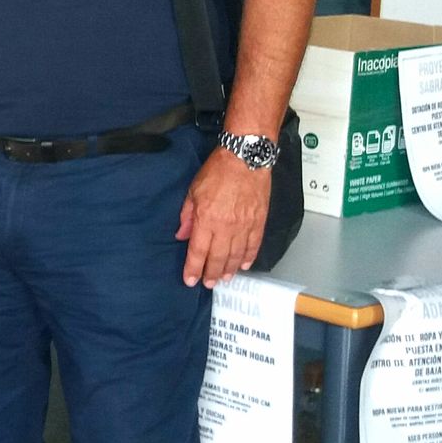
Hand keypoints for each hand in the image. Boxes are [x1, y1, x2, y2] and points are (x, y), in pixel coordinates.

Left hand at [177, 148, 272, 286]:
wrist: (245, 158)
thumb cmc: (218, 171)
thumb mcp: (193, 191)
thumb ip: (187, 216)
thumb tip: (182, 235)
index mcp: (207, 219)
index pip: (198, 251)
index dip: (193, 268)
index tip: (190, 280)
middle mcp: (226, 226)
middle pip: (218, 258)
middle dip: (211, 273)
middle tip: (208, 284)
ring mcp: (245, 225)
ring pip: (236, 255)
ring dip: (229, 269)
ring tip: (223, 279)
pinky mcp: (259, 221)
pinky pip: (254, 245)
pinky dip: (248, 257)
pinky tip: (243, 265)